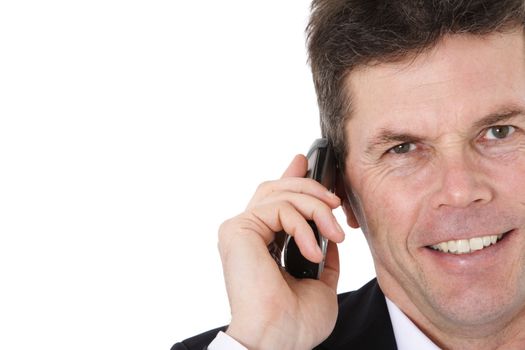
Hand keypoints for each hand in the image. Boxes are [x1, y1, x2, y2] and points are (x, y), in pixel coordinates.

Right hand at [218, 154, 344, 349]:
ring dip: (314, 207)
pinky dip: (302, 225)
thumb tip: (328, 230)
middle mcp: (247, 233)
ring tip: (334, 233)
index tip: (303, 161)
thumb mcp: (319, 280)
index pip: (273, 200)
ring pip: (278, 193)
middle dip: (310, 188)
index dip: (289, 177)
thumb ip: (321, 252)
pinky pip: (277, 208)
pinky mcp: (238, 230)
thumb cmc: (295, 321)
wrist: (278, 340)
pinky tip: (312, 249)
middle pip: (275, 189)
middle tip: (335, 201)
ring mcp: (240, 230)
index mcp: (262, 243)